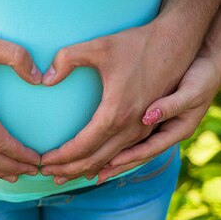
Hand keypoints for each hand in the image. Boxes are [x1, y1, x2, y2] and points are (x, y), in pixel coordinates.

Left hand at [39, 19, 194, 183]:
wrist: (178, 42)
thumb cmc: (138, 43)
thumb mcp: (100, 45)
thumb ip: (67, 58)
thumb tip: (45, 79)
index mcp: (116, 113)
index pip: (82, 147)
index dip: (60, 157)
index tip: (42, 161)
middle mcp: (132, 128)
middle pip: (95, 161)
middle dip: (68, 170)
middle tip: (45, 174)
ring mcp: (144, 130)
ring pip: (111, 162)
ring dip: (86, 171)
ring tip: (64, 177)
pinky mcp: (151, 127)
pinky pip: (127, 155)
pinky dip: (108, 167)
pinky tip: (96, 172)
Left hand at [98, 56, 220, 182]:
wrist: (212, 64)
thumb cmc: (203, 76)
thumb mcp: (191, 90)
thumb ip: (172, 105)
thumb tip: (147, 117)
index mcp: (179, 130)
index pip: (149, 150)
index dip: (128, 158)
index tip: (107, 165)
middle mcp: (169, 132)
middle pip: (140, 155)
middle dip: (116, 167)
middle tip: (93, 178)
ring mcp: (163, 126)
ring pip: (135, 148)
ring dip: (115, 159)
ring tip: (94, 169)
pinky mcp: (157, 117)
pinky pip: (135, 135)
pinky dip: (120, 143)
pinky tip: (104, 146)